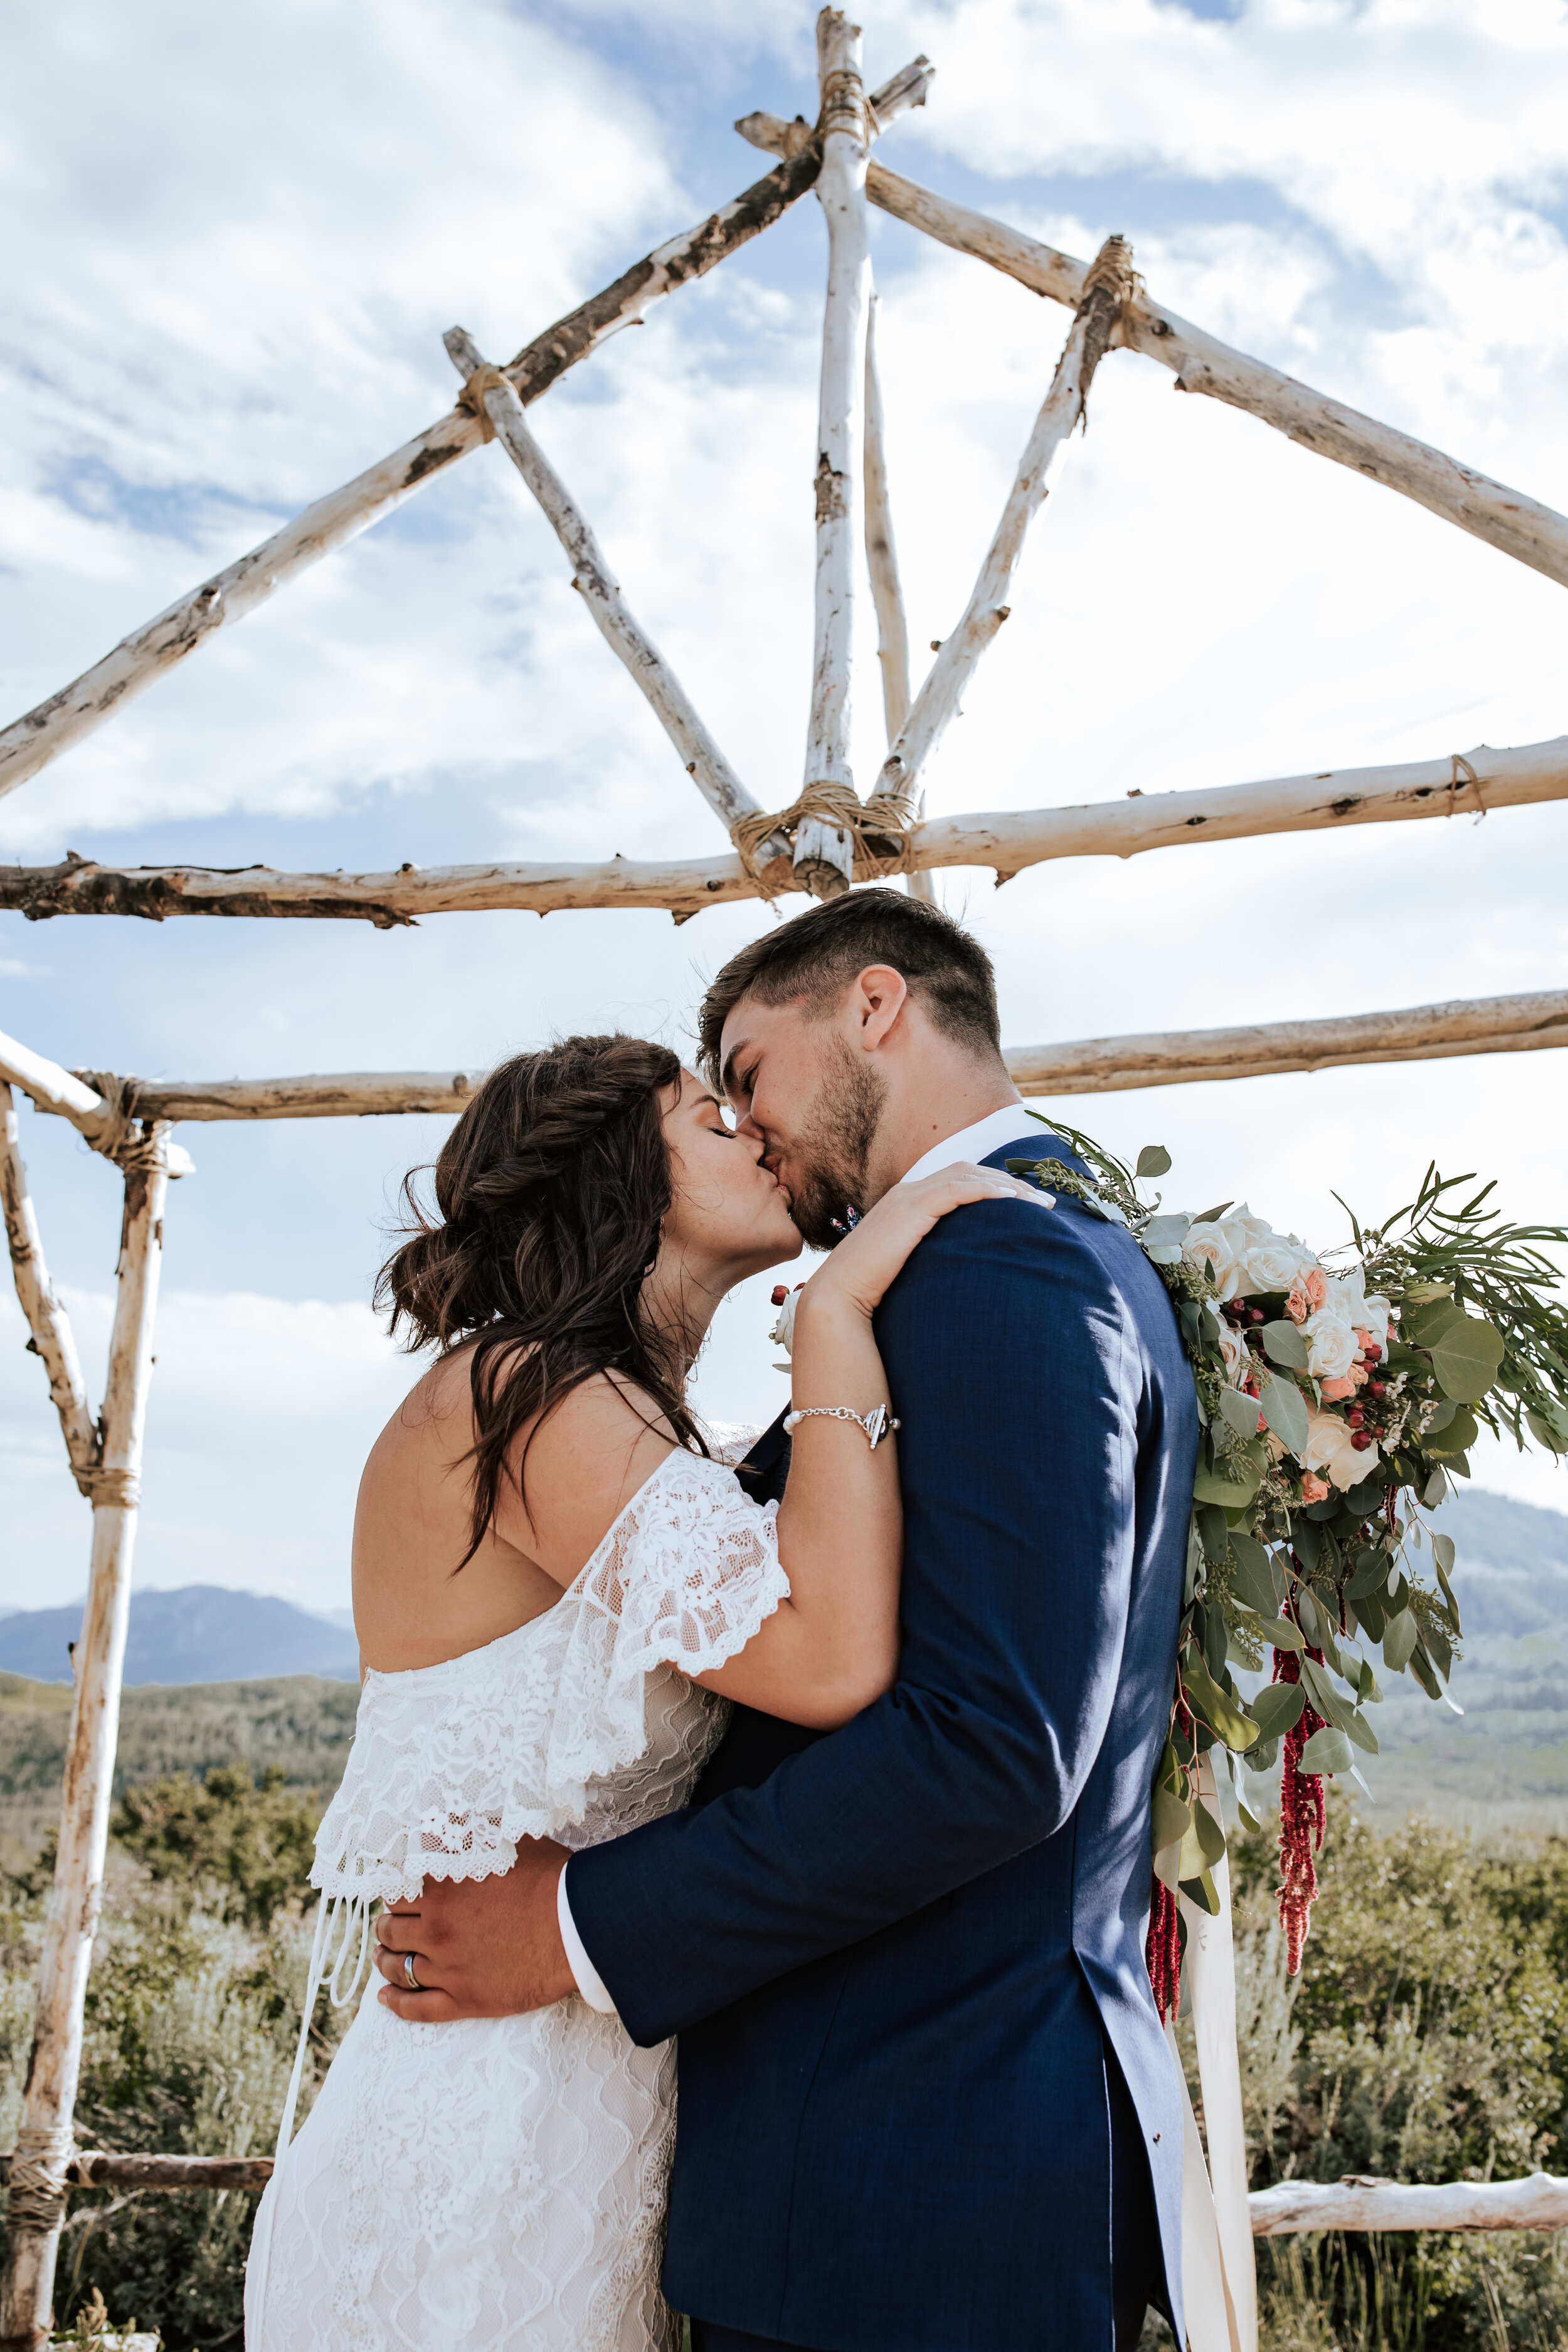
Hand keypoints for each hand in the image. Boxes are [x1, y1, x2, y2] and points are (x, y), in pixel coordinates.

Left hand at [372, 1836, 577, 2019]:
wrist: (582, 1926)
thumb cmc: (549, 1879)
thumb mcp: (504, 1841)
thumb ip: (465, 1832)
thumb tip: (437, 1822)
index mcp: (441, 1889)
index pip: (395, 1890)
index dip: (394, 1890)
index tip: (397, 1892)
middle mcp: (436, 1929)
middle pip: (390, 1929)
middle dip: (387, 1924)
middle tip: (390, 1922)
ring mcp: (448, 1969)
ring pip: (397, 1968)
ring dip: (386, 1959)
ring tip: (385, 1955)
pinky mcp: (465, 2000)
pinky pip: (415, 2008)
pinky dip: (394, 2003)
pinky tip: (384, 1997)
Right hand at [802, 1161, 1047, 1323]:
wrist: (838, 1301)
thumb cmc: (871, 1296)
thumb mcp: (908, 1271)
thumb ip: (931, 1261)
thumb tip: (960, 1278)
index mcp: (907, 1204)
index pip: (959, 1180)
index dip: (995, 1186)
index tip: (1026, 1204)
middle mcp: (908, 1193)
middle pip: (969, 1172)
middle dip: (1010, 1182)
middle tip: (1045, 1202)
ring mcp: (908, 1198)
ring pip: (969, 1177)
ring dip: (1008, 1186)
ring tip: (1039, 1203)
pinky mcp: (911, 1210)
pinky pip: (957, 1190)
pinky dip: (988, 1191)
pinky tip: (1014, 1201)